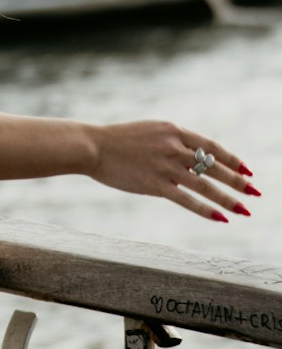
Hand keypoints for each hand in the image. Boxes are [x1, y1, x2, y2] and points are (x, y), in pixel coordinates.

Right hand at [89, 121, 257, 221]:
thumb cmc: (118, 140)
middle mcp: (173, 146)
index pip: (210, 145)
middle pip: (213, 165)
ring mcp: (166, 166)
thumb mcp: (149, 131)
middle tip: (256, 192)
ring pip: (206, 184)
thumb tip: (189, 154)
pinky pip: (187, 199)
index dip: (231, 159)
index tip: (247, 170)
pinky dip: (206, 210)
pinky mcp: (156, 184)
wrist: (93, 146)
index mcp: (173, 129)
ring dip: (228, 199)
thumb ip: (170, 141)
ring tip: (246, 210)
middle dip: (238, 181)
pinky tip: (221, 219)